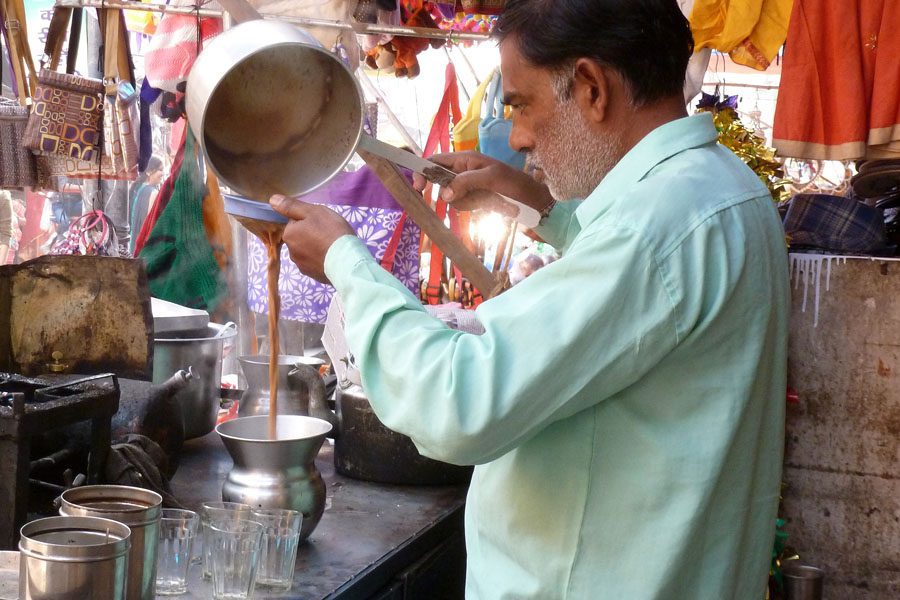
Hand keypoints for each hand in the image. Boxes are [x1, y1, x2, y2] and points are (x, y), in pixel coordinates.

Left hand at [269, 195, 354, 283]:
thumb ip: (291, 206)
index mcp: (289, 234)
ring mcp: (302, 266)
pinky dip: (322, 260)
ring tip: (332, 247)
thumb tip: (272, 200)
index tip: (322, 222)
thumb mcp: (313, 212)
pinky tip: (333, 258)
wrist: (348, 261)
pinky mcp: (313, 275)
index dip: (309, 220)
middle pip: (300, 238)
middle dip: (311, 235)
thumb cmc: (331, 232)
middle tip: (329, 233)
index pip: (295, 223)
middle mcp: (291, 252)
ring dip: (316, 249)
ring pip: (307, 252)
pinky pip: (315, 264)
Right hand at [412, 151, 553, 215]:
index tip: (417, 187)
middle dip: (452, 193)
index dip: (422, 171)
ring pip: (451, 198)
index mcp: (465, 159)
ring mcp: (469, 187)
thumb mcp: (491, 179)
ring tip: (488, 200)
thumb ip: (466, 182)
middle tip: (471, 198)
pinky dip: (473, 208)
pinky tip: (489, 205)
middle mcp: (464, 172)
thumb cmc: (516, 185)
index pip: (435, 161)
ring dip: (467, 202)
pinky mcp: (475, 200)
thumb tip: (444, 193)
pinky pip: (462, 206)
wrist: (535, 203)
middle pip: (441, 183)